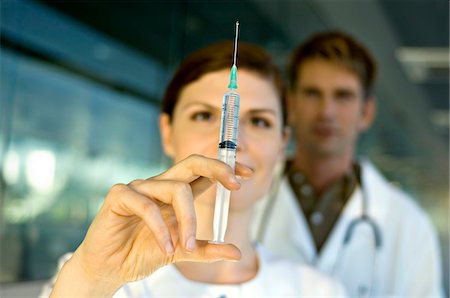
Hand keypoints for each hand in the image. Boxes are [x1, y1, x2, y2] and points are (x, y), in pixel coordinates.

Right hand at [50, 154, 251, 296]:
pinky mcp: (119, 196)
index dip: (226, 168)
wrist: (109, 269)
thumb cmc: (141, 253)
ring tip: (185, 247)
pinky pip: (147, 205)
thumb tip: (237, 252)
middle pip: (192, 163)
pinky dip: (160, 229)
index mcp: (175, 193)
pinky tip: (165, 247)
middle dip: (217, 168)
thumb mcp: (181, 252)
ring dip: (188, 221)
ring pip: (175, 189)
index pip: (203, 172)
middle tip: (236, 184)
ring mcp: (139, 187)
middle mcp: (160, 185)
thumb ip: (206, 249)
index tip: (248, 174)